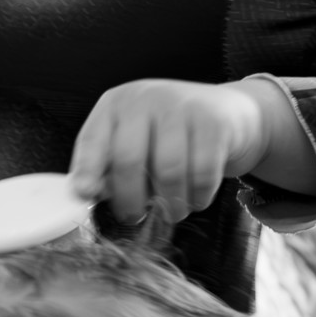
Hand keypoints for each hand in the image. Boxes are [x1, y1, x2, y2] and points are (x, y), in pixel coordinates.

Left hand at [69, 79, 269, 224]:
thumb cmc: (174, 132)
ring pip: (168, 171)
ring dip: (169, 204)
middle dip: (130, 199)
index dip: (87, 170)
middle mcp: (146, 99)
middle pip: (129, 160)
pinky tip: (196, 199)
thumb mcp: (137, 138)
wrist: (229, 112)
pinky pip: (202, 173)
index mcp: (117, 103)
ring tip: (172, 212)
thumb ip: (111, 163)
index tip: (86, 195)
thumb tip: (88, 193)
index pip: (93, 139)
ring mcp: (182, 107)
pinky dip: (198, 197)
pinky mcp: (214, 123)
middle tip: (135, 217)